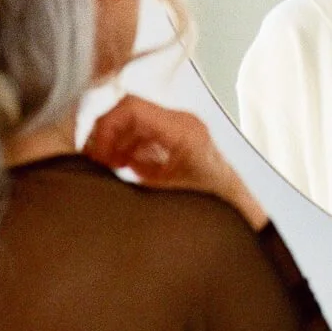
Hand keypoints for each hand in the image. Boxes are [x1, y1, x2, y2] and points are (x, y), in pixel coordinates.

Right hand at [83, 95, 268, 229]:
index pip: (130, 107)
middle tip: (92, 164)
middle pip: (128, 116)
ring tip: (101, 171)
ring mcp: (178, 136)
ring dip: (112, 147)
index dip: (105, 128)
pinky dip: (123, 154)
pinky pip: (140, 142)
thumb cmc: (211, 210)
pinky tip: (116, 173)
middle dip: (105, 138)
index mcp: (182, 129)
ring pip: (131, 128)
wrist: (239, 223)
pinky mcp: (173, 150)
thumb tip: (95, 175)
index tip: (95, 154)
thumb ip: (127, 182)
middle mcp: (181, 126)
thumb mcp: (163, 197)